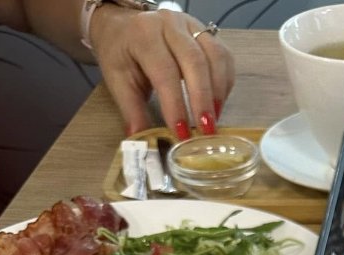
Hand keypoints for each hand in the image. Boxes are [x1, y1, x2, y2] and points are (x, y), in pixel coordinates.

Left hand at [88, 6, 234, 138]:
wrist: (125, 25)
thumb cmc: (122, 53)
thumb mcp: (118, 80)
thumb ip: (132, 110)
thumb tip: (142, 141)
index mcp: (144, 34)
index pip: (165, 71)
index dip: (176, 105)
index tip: (182, 133)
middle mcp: (170, 24)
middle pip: (196, 62)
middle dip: (203, 100)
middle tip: (206, 131)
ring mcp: (192, 26)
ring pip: (216, 58)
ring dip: (218, 93)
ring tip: (213, 119)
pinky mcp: (207, 33)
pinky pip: (225, 58)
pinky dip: (225, 84)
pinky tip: (217, 103)